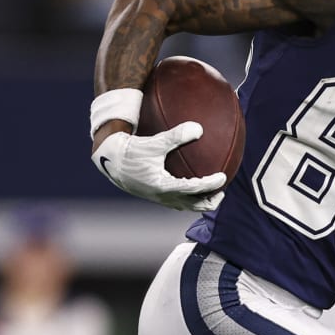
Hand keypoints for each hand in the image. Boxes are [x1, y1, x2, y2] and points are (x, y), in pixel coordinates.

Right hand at [93, 122, 225, 211]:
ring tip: (213, 192)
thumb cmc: (131, 151)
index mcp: (163, 186)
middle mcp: (163, 196)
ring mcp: (160, 198)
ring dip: (201, 201)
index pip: (193, 189)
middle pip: (194, 206)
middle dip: (210, 201)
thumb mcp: (154, 142)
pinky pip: (178, 201)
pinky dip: (190, 197)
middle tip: (222, 190)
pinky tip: (194, 186)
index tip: (223, 177)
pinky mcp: (157, 196)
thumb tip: (199, 128)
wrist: (112, 161)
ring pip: (187, 206)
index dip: (211, 185)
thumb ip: (176, 136)